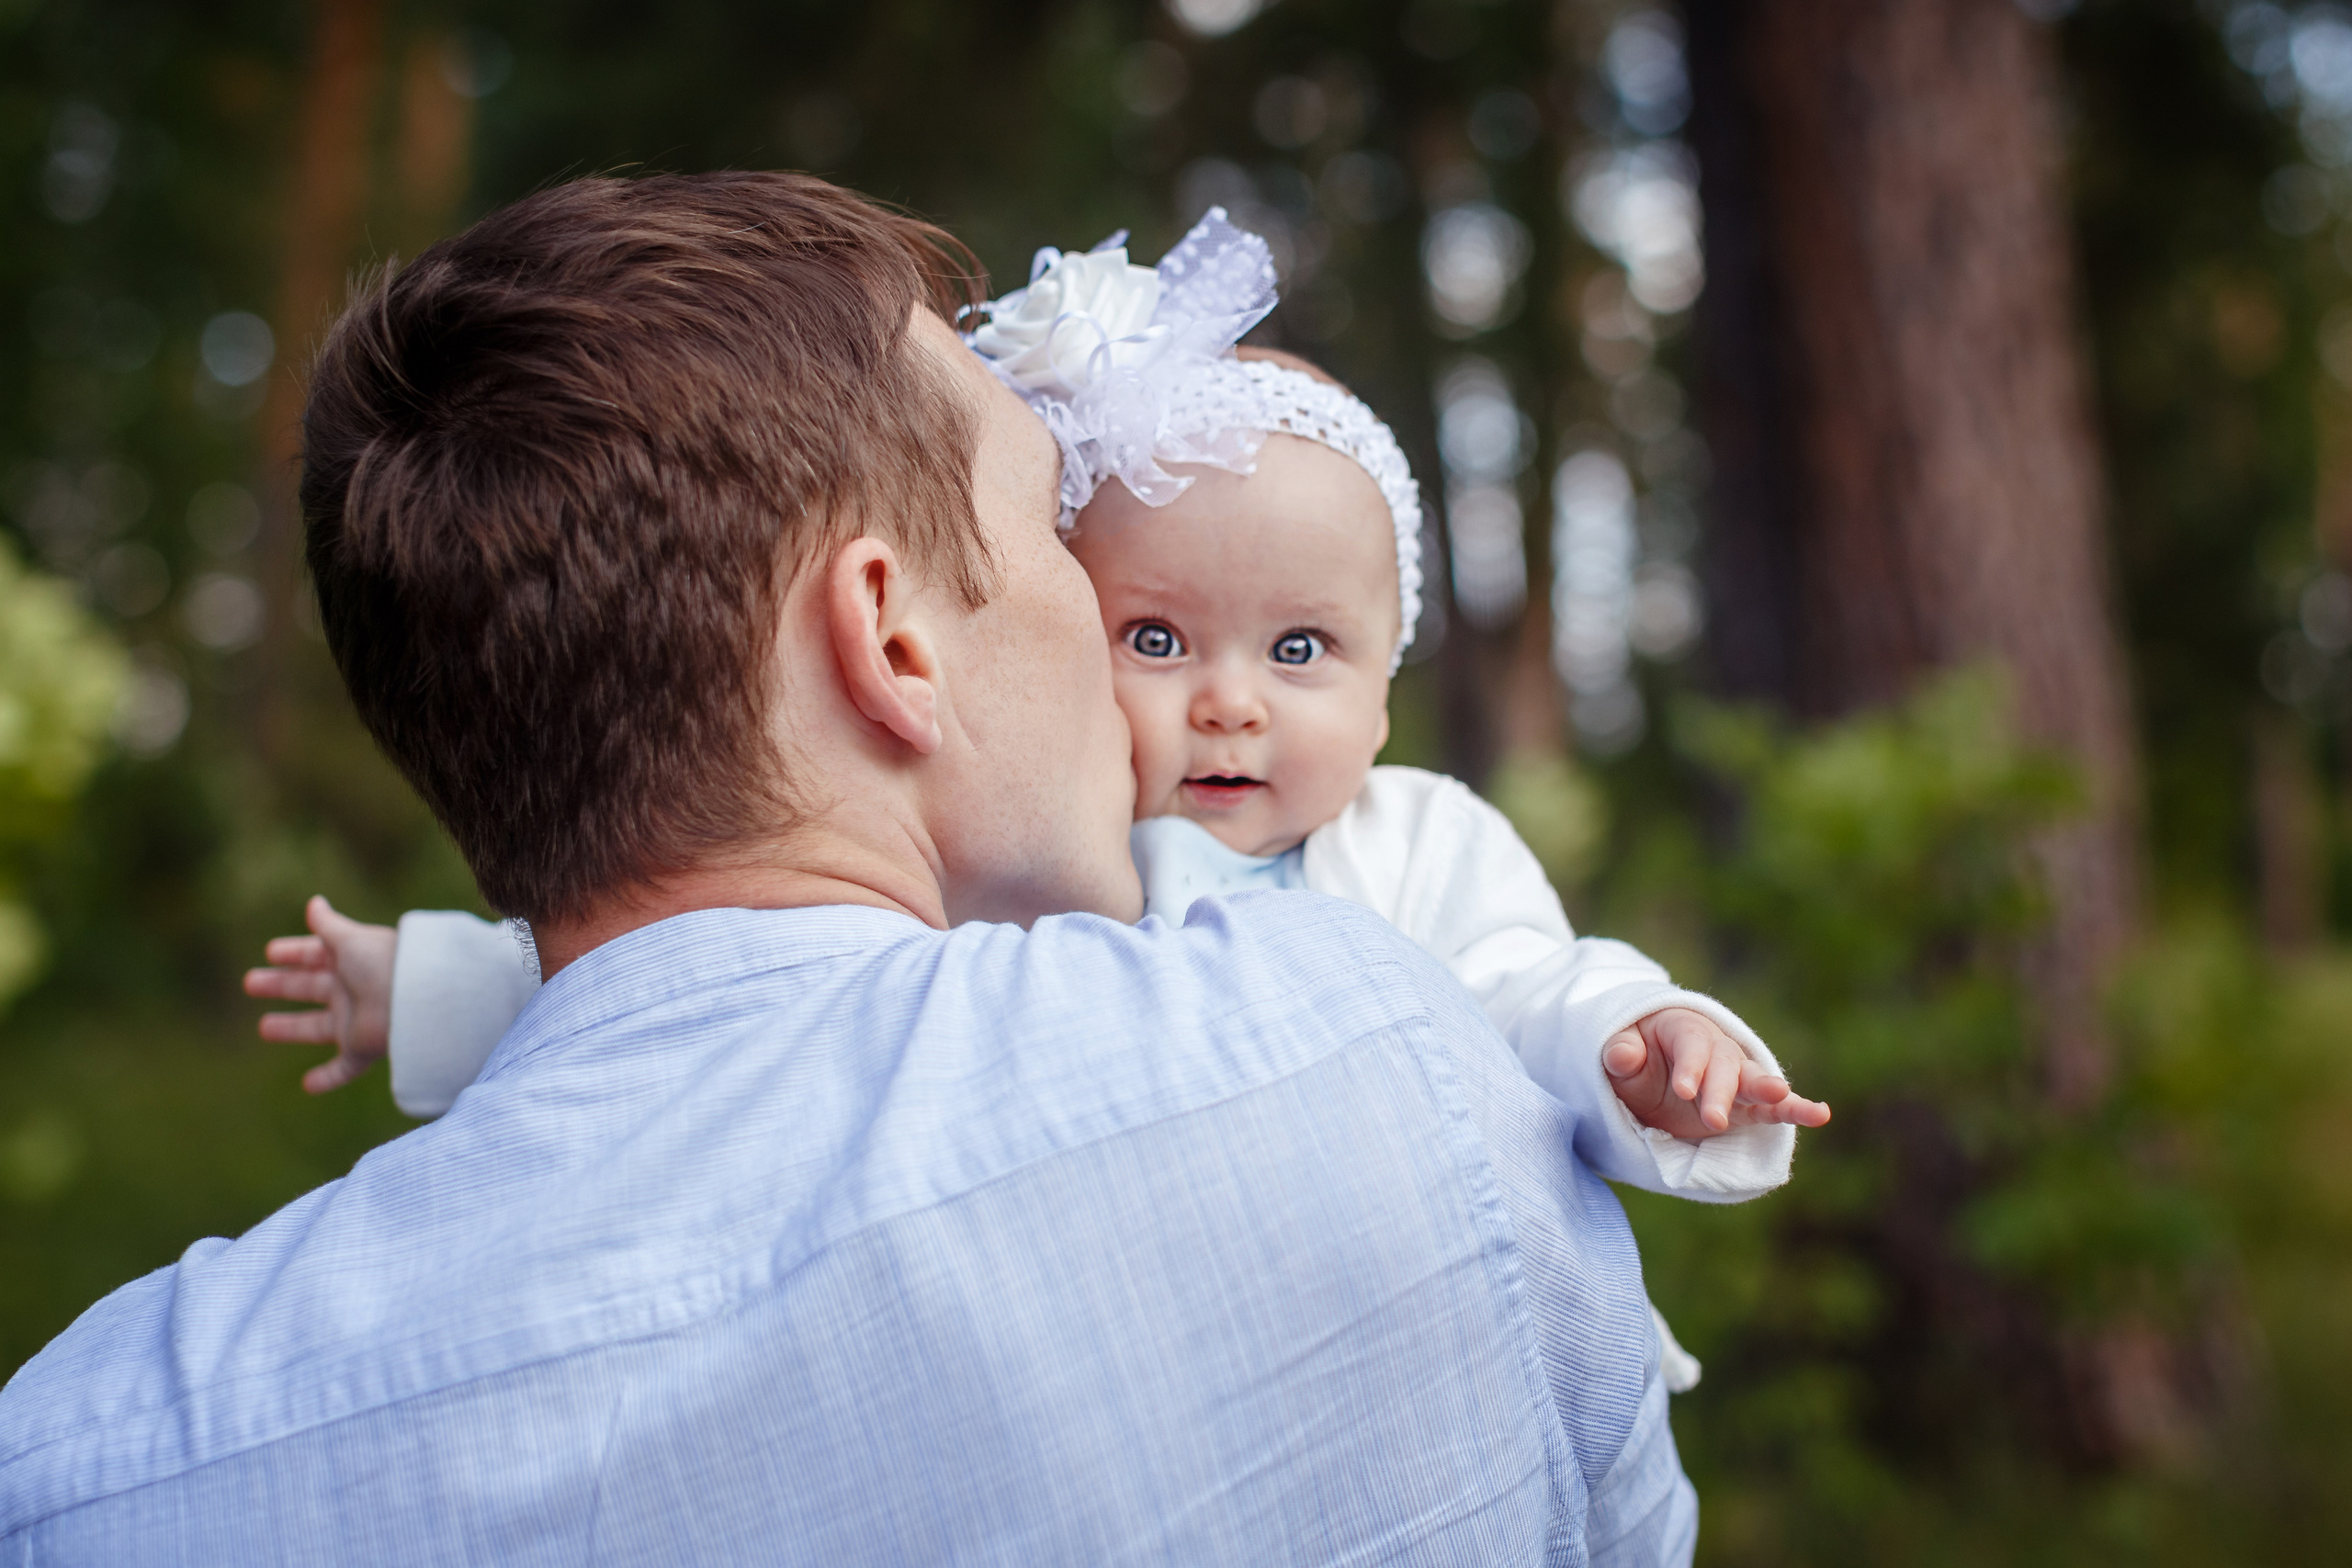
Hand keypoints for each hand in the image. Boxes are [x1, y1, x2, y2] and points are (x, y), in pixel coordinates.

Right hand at [243, 895, 396, 1093]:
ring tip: (263, 1028)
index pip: (318, 954)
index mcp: (352, 961)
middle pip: (310, 988)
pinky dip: (327, 1079)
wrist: (415, 999)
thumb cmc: (383, 963)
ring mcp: (357, 1021)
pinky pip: (344, 1068)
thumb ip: (328, 925)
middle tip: (249, 982)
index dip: (294, 952)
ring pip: (318, 1028)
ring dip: (292, 1028)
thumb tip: (314, 902)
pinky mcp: (363, 1049)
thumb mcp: (350, 940)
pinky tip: (307, 1085)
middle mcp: (353, 990)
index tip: (270, 951)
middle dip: (281, 985)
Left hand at [1603, 1006, 1831, 1139]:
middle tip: (1711, 1118)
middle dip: (1719, 1091)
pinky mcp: (1745, 1106)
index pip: (1691, 1045)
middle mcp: (1716, 1049)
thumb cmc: (1634, 1057)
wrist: (1650, 1071)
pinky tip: (1821, 1114)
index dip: (1689, 1066)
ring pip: (1753, 1081)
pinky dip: (1795, 1110)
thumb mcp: (1620, 1052)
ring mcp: (1734, 1077)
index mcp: (1684, 1028)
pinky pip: (1772, 1108)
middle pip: (1724, 1066)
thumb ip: (1619, 1052)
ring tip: (1783, 1096)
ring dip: (1768, 1091)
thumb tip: (1621, 1054)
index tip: (1683, 1090)